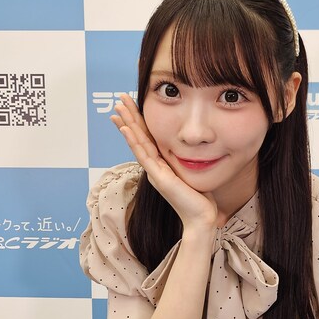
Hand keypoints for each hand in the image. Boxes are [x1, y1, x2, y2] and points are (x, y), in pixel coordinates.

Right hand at [111, 94, 217, 229]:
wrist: (201, 218)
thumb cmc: (199, 198)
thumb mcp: (190, 172)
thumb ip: (185, 161)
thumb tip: (193, 148)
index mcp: (161, 164)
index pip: (146, 138)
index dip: (137, 122)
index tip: (128, 108)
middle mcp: (154, 167)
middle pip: (138, 137)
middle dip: (129, 118)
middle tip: (119, 100)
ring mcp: (154, 172)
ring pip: (137, 143)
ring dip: (127, 125)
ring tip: (117, 110)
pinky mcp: (159, 177)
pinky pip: (144, 155)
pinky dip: (134, 141)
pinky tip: (126, 129)